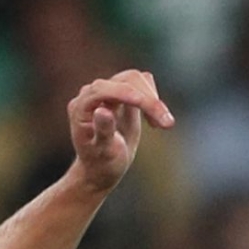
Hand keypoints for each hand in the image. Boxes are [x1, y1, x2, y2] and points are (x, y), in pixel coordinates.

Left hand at [66, 69, 173, 193]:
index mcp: (81, 107)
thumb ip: (103, 131)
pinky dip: (152, 100)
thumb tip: (103, 110)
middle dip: (148, 99)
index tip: (151, 105)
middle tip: (167, 125)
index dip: (128, 94)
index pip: (106, 90)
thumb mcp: (103, 153)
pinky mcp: (122, 93)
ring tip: (164, 125)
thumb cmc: (101, 164)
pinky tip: (153, 122)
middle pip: (126, 80)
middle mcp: (92, 94)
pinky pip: (141, 84)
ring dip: (153, 99)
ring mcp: (107, 91)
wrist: (102, 168)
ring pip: (136, 79)